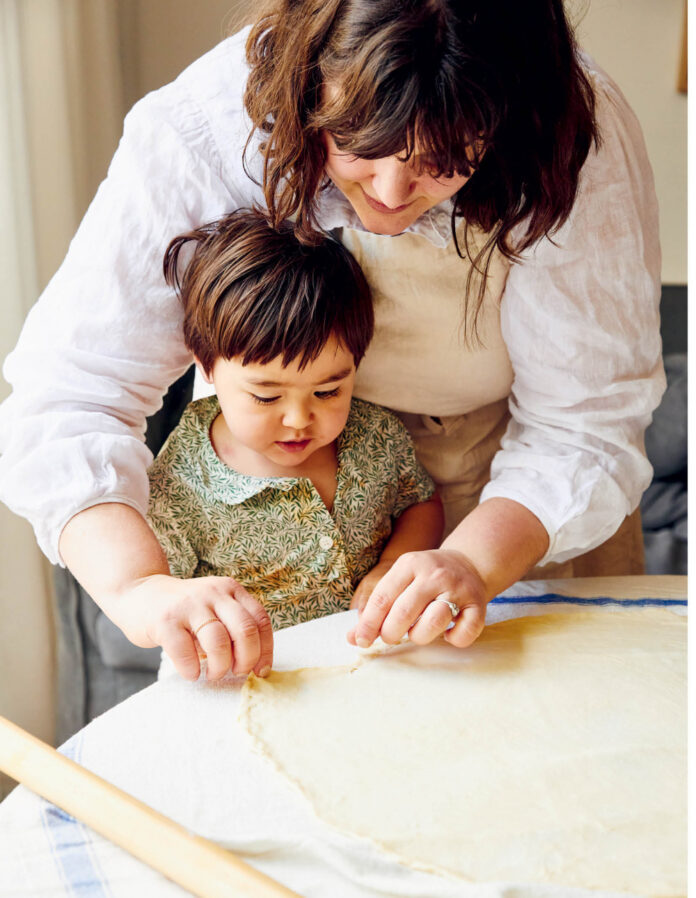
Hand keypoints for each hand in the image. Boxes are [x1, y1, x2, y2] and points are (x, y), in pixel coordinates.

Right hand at [116, 574, 273, 681]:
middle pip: (245, 631)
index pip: (260, 620)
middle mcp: (213, 593)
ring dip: (220, 667)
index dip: (265, 650)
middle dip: (245, 660)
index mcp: (230, 590)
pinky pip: (185, 651)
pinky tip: (191, 673)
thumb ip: (233, 627)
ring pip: (219, 642)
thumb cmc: (184, 612)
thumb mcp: (214, 608)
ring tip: (212, 674)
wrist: (139, 593)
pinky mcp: (165, 620)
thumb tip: (254, 665)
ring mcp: (189, 605)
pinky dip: (191, 669)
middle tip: (236, 672)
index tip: (260, 671)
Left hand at [346, 549, 487, 648]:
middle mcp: (434, 574)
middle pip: (404, 612)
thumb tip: (353, 638)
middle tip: (392, 637)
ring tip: (418, 632)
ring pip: (434, 623)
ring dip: (421, 636)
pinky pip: (463, 633)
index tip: (361, 641)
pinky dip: (454, 640)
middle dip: (391, 633)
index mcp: (410, 564)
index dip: (369, 623)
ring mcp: (458, 588)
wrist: (469, 563)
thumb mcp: (400, 582)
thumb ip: (376, 608)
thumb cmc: (425, 579)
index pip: (382, 597)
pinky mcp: (478, 604)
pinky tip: (448, 633)